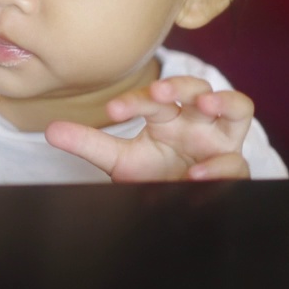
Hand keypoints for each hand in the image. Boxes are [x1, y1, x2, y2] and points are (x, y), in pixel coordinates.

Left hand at [44, 76, 252, 181]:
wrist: (175, 203)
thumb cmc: (154, 173)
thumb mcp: (118, 160)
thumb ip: (89, 143)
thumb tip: (49, 130)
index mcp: (169, 115)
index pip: (155, 96)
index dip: (136, 99)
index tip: (112, 112)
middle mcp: (197, 121)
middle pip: (199, 87)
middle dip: (182, 85)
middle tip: (160, 93)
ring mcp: (219, 142)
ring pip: (238, 107)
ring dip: (223, 101)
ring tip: (205, 106)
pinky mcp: (232, 167)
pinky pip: (237, 161)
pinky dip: (222, 165)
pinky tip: (198, 173)